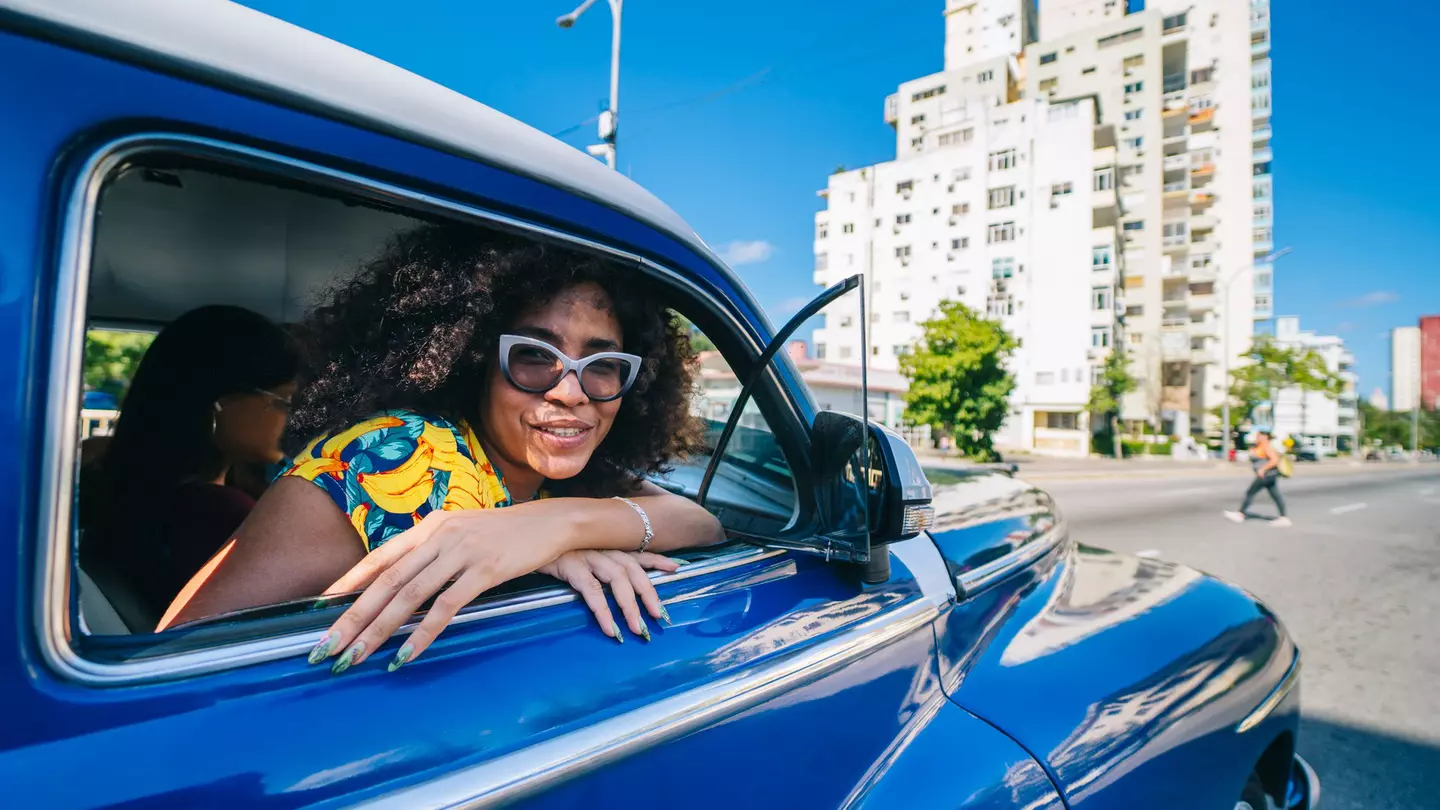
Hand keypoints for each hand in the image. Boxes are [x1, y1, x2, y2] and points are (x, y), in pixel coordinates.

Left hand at [306, 509, 568, 673]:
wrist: (551, 523)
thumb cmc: (507, 532)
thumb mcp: (464, 531)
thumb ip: (434, 549)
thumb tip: (404, 578)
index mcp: (431, 526)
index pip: (380, 557)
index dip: (348, 582)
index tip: (320, 607)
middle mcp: (440, 537)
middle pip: (386, 582)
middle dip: (351, 619)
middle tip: (325, 649)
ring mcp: (461, 553)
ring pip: (408, 597)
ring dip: (377, 632)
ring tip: (353, 659)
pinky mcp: (485, 571)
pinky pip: (445, 608)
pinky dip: (422, 634)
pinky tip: (405, 655)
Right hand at [538, 550, 679, 641]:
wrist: (523, 538)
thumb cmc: (551, 549)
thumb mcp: (578, 552)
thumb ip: (595, 565)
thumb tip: (611, 586)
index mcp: (605, 545)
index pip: (637, 552)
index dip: (657, 561)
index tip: (676, 569)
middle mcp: (601, 548)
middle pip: (633, 570)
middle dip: (649, 594)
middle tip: (659, 617)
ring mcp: (587, 555)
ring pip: (617, 580)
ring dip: (630, 607)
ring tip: (638, 629)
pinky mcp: (571, 566)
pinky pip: (592, 591)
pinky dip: (603, 611)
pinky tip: (611, 629)